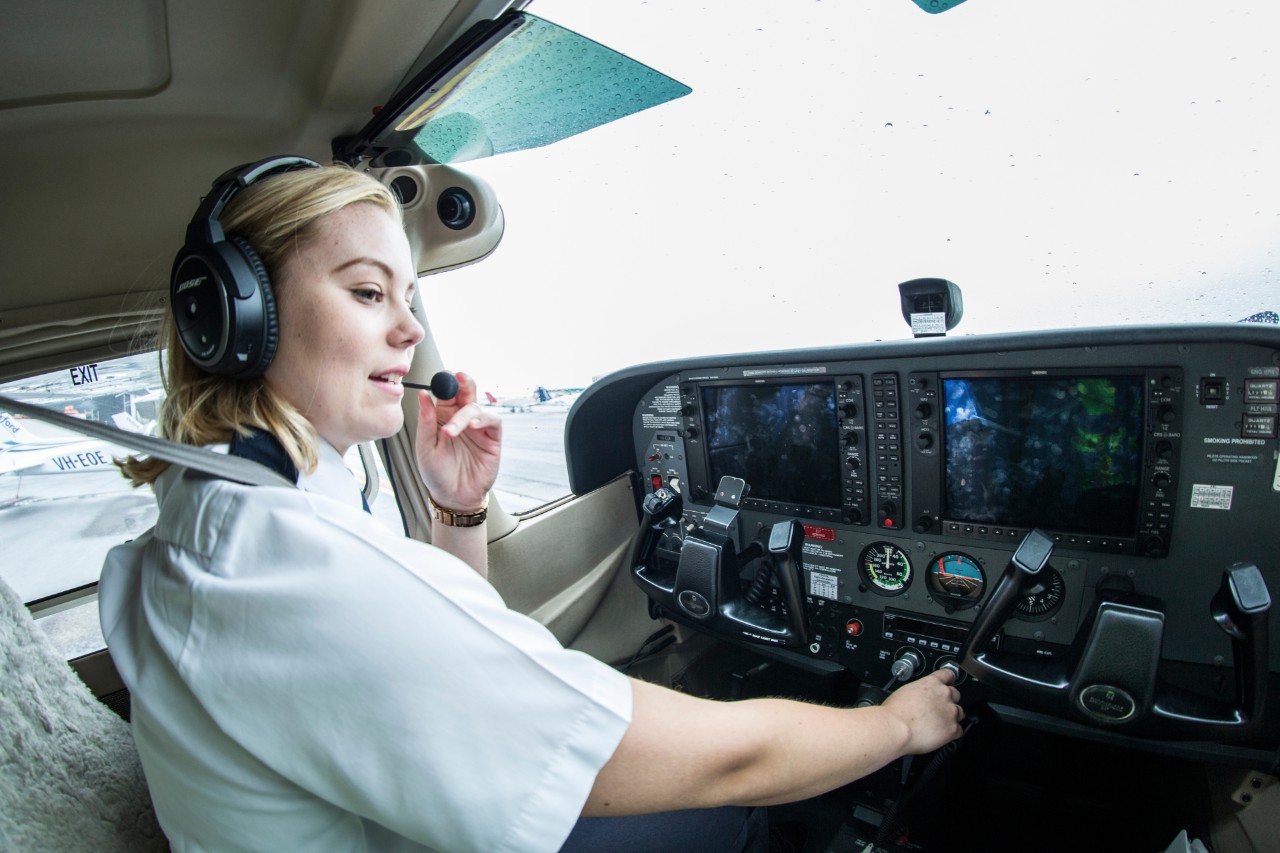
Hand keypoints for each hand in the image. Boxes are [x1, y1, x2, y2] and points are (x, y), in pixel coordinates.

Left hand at [414, 371, 501, 509]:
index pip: (445, 393)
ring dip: (464, 413)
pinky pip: (492, 421)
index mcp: (442, 417)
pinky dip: (482, 419)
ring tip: (451, 431)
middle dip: (463, 382)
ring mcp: (477, 427)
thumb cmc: (436, 474)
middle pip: (465, 392)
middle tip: (458, 377)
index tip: (443, 375)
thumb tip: (422, 395)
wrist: (453, 497)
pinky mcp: (492, 438)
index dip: (445, 382)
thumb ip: (426, 421)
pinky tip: (471, 426)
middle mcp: (461, 418)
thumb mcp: (425, 447)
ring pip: (476, 406)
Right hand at [881, 668, 964, 753]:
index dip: (949, 680)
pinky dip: (952, 733)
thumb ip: (919, 692)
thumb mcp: (905, 691)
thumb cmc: (895, 711)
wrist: (897, 727)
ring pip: (959, 713)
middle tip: (938, 709)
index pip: (948, 675)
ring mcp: (950, 712)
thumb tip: (919, 698)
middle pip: (956, 695)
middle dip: (949, 701)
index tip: (948, 683)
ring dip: (952, 717)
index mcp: (932, 683)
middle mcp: (944, 695)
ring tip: (939, 724)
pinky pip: (958, 730)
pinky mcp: (952, 729)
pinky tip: (941, 735)